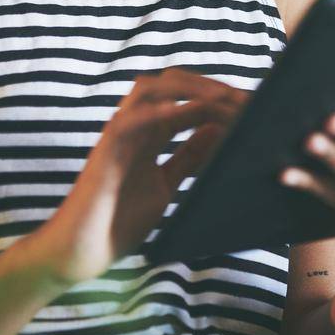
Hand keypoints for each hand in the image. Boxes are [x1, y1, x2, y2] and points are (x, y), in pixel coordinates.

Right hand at [43, 67, 248, 283]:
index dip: (218, 94)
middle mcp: (134, 125)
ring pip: (151, 89)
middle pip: (171, 83)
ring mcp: (118, 134)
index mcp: (148, 132)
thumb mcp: (166, 184)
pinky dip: (161, 112)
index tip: (252, 103)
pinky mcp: (106, 150)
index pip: (186, 97)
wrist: (82, 251)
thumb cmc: (120, 219)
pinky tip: (188, 113)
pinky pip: (132, 119)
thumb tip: (218, 131)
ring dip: (190, 89)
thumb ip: (187, 158)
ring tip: (224, 98)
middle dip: (209, 84)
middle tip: (245, 97)